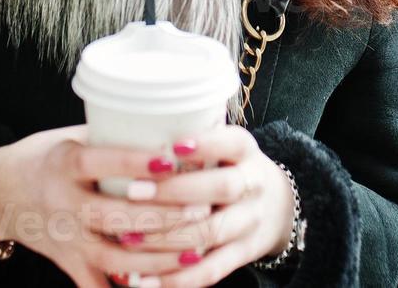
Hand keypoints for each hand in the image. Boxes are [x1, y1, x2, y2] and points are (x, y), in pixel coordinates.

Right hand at [0, 124, 216, 287]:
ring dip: (156, 258)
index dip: (134, 163)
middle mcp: (63, 202)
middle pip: (114, 215)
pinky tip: (162, 286)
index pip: (98, 162)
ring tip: (193, 251)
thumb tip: (172, 127)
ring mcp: (66, 237)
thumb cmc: (45, 156)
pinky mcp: (67, 262)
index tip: (171, 160)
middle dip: (162, 216)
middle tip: (201, 209)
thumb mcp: (70, 137)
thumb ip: (111, 137)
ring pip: (113, 255)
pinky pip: (97, 286)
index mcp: (63, 164)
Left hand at [106, 124, 296, 287]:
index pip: (232, 142)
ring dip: (167, 238)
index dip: (206, 144)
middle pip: (222, 188)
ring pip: (211, 232)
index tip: (172, 144)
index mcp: (246, 151)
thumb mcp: (222, 146)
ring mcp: (250, 222)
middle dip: (176, 191)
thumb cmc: (228, 167)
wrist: (276, 206)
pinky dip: (177, 279)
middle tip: (132, 192)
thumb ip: (189, 140)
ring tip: (126, 238)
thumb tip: (120, 124)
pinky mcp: (242, 254)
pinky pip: (211, 271)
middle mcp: (253, 185)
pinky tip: (144, 281)